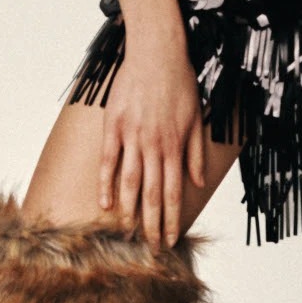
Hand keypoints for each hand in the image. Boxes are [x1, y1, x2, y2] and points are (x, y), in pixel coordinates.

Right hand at [97, 33, 206, 248]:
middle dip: (152, 225)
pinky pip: (108, 160)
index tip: (171, 239)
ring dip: (129, 211)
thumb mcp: (196, 118)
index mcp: (175, 146)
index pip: (174, 192)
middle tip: (151, 249)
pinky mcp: (113, 125)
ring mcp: (132, 136)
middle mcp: (154, 146)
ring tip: (128, 234)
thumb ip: (196, 152)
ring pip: (129, 182)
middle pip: (152, 194)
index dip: (172, 218)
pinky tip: (104, 204)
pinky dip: (106, 184)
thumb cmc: (180, 84)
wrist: (157, 53)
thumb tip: (197, 182)